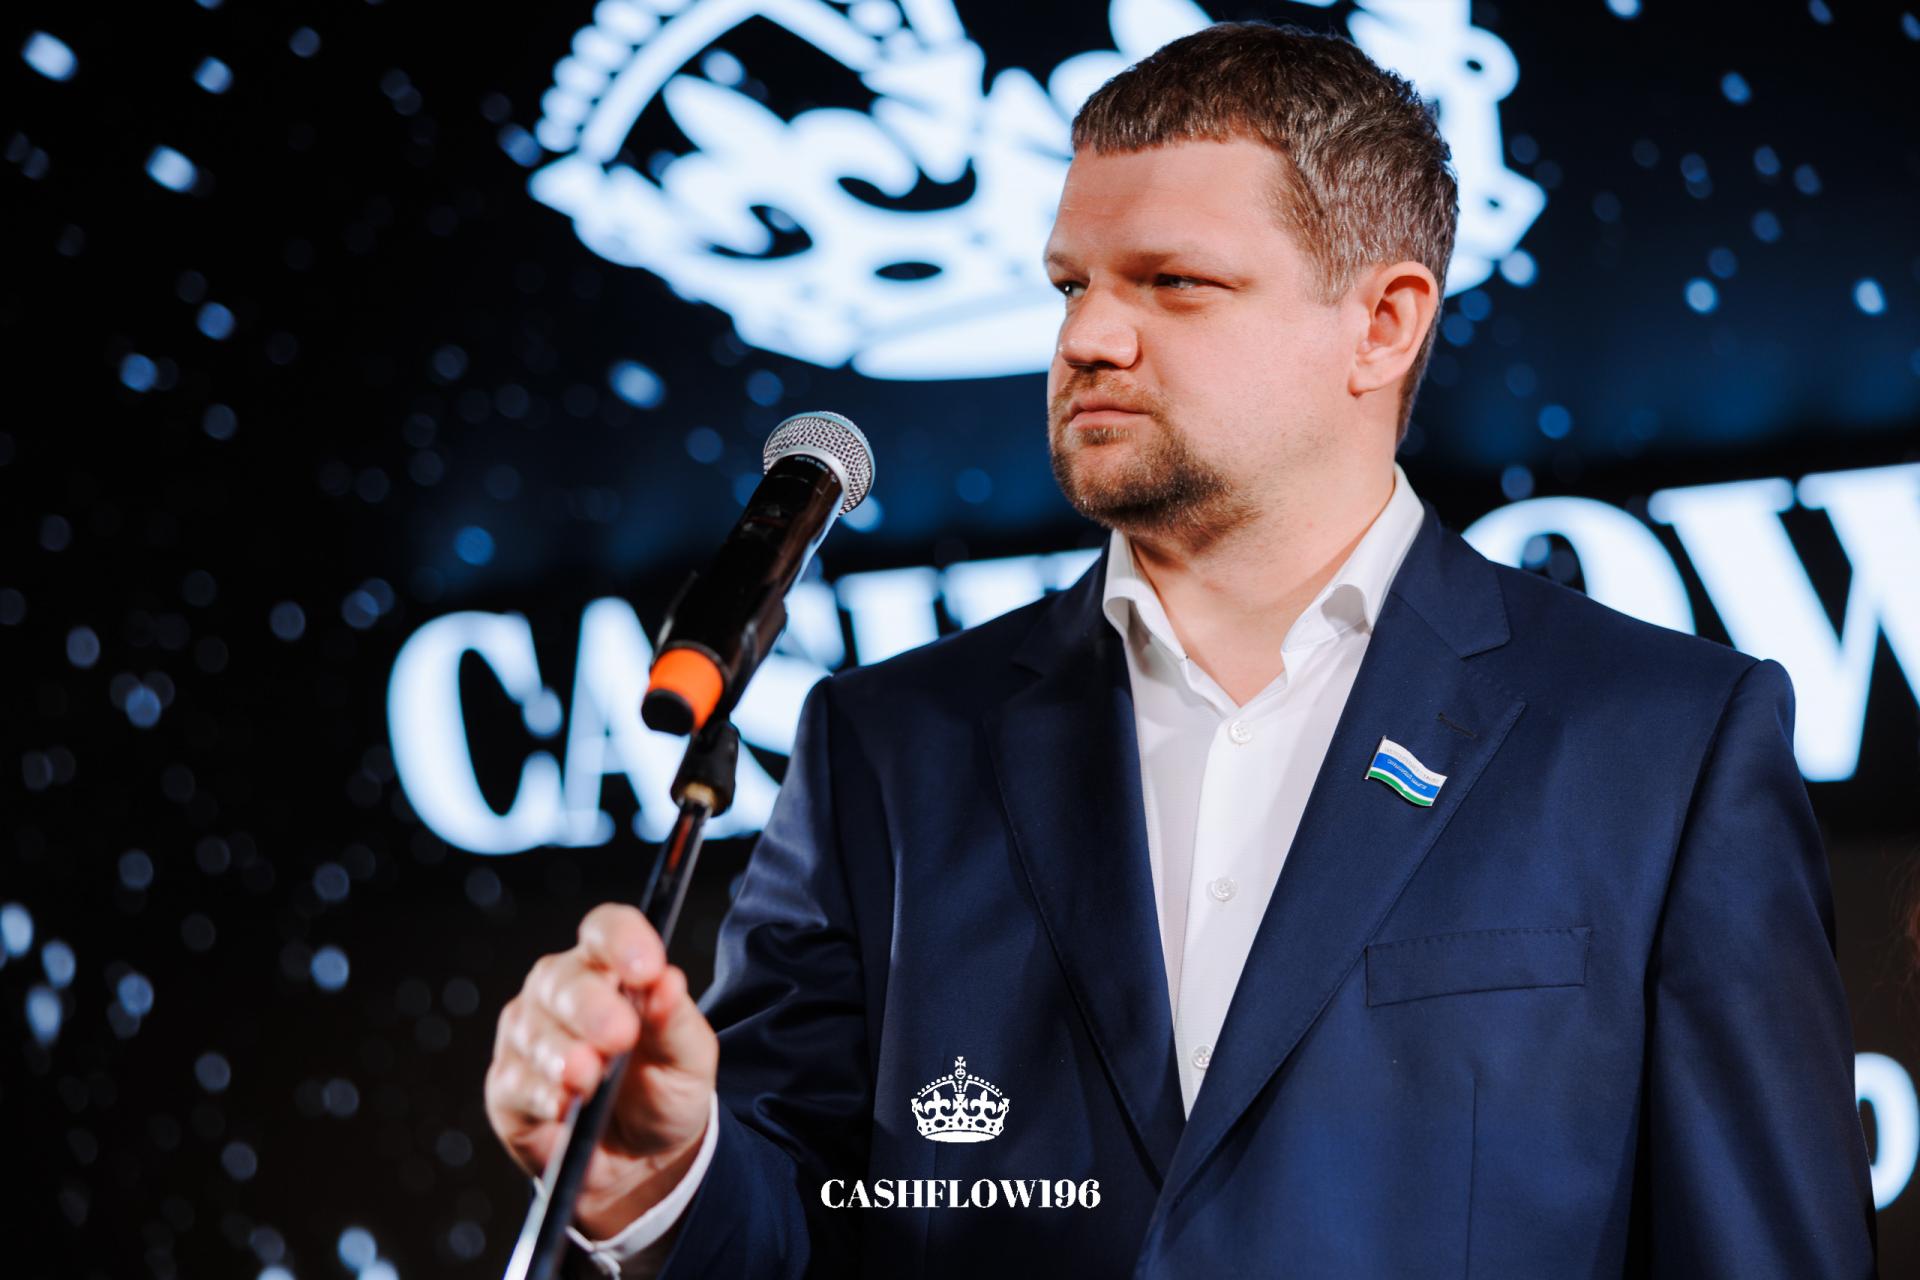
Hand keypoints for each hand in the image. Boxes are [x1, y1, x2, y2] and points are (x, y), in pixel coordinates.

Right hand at [485, 903, 718, 1238]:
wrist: (643, 1160)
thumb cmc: (664, 1089)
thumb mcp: (688, 1059)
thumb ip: (677, 1020)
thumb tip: (668, 981)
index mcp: (609, 969)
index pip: (606, 932)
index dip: (621, 941)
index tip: (646, 968)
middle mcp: (561, 993)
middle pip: (562, 980)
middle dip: (589, 1006)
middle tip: (618, 1035)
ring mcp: (528, 1037)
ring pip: (533, 1031)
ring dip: (562, 1055)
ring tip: (589, 1078)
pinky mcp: (507, 1087)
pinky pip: (515, 1083)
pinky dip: (541, 1095)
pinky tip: (564, 1107)